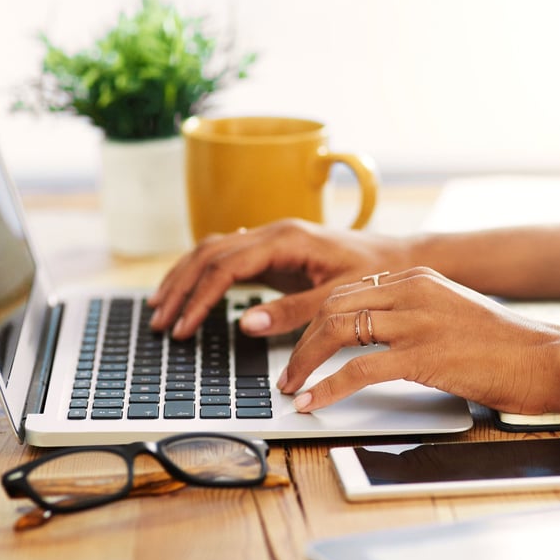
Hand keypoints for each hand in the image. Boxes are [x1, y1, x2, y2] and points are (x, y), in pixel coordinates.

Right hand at [148, 219, 413, 338]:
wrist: (399, 258)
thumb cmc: (375, 273)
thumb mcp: (338, 297)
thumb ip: (294, 311)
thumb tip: (247, 324)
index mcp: (287, 239)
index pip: (226, 265)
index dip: (199, 298)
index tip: (184, 327)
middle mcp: (274, 232)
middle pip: (209, 253)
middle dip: (181, 287)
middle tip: (160, 321)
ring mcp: (273, 239)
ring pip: (213, 250)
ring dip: (185, 277)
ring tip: (162, 306)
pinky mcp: (276, 251)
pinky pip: (229, 256)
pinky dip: (204, 273)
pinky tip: (191, 288)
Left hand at [279, 267, 559, 413]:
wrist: (545, 357)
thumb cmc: (502, 343)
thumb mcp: (450, 311)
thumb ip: (412, 313)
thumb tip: (371, 336)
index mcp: (416, 279)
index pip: (347, 292)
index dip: (315, 320)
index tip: (300, 344)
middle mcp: (412, 292)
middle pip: (334, 307)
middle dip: (302, 341)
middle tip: (288, 370)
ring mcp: (417, 321)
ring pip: (338, 331)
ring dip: (305, 362)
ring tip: (292, 387)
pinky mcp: (424, 355)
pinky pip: (359, 369)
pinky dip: (328, 387)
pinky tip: (313, 402)